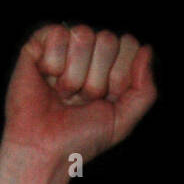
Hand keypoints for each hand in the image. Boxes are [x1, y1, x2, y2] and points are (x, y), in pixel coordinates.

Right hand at [5, 23, 155, 165]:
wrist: (44, 150)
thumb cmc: (80, 138)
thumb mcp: (122, 121)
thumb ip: (145, 91)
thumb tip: (146, 49)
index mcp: (111, 68)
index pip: (129, 45)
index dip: (119, 76)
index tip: (104, 100)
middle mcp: (89, 54)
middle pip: (107, 40)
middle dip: (96, 79)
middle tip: (80, 100)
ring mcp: (64, 47)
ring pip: (83, 35)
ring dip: (73, 76)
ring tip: (63, 94)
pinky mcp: (38, 45)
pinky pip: (57, 34)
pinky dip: (53, 64)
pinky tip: (46, 79)